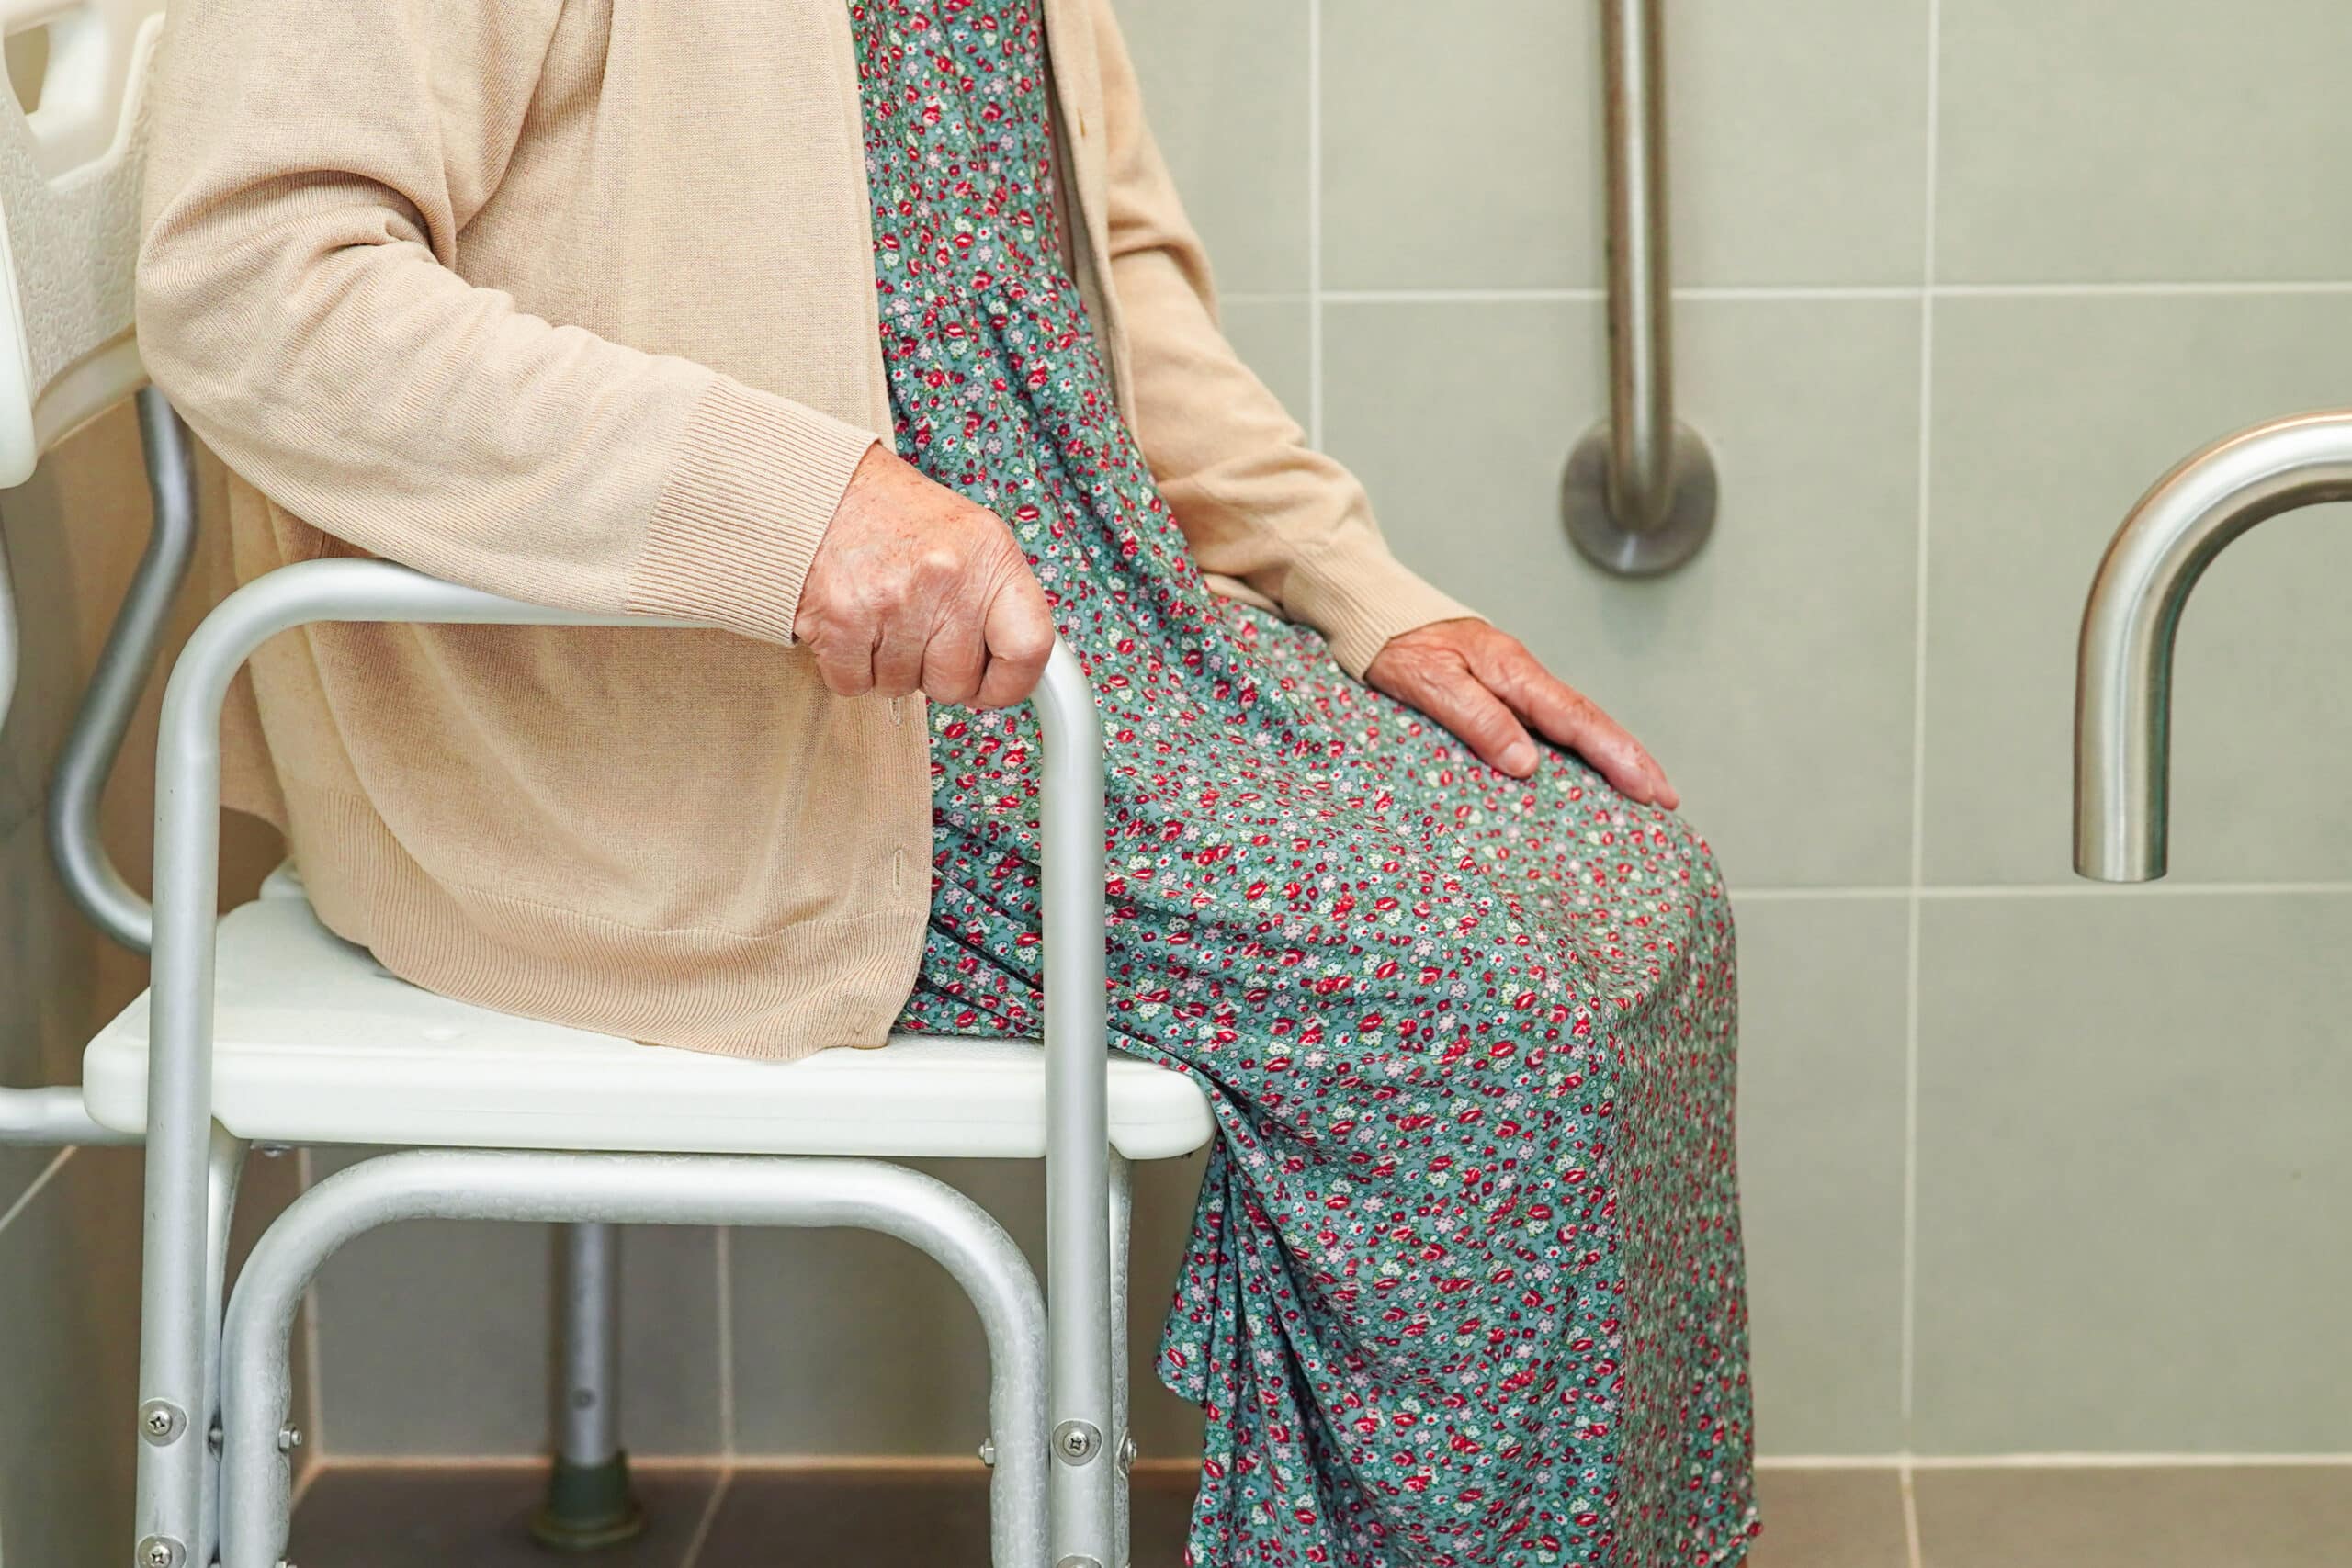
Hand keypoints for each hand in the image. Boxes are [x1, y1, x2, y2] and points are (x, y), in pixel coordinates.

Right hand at [795, 445, 1054, 707]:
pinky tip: (851, 625)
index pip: (1030, 648)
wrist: (818, 488)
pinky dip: (849, 667)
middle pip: (956, 682)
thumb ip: (994, 598)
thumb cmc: (894, 517)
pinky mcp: (840, 621)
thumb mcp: (968, 538)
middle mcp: (947, 578)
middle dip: (934, 671)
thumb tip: (1018, 667)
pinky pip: (855, 685)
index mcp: (990, 555)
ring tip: (880, 615)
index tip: (993, 685)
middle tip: (916, 631)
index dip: (1011, 683)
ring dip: (888, 665)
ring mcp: (893, 601)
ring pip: (902, 688)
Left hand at [1363, 619, 1677, 808]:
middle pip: (1590, 721)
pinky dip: (1580, 748)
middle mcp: (1522, 677)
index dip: (1616, 756)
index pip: (1577, 720)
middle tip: (1667, 799)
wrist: (1377, 613)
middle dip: (1632, 759)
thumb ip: (1478, 719)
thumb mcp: (1430, 684)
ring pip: (1576, 722)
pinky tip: (1589, 770)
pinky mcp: (1502, 692)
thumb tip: (1526, 763)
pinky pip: (1552, 724)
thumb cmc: (1398, 646)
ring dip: (1613, 755)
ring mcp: (1515, 684)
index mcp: (1512, 672)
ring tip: (1644, 790)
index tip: (1648, 788)